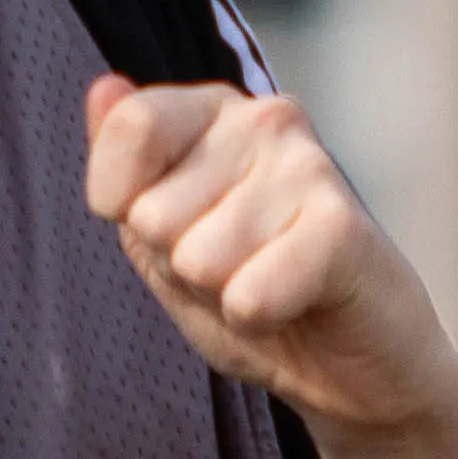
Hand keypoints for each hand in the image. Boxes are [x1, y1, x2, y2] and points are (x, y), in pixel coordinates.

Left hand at [82, 77, 457, 450]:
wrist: (355, 369)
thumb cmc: (257, 296)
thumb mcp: (165, 239)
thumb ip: (127, 168)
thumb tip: (103, 89)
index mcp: (216, 113)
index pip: (130, 128)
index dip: (121, 203)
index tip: (169, 232)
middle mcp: (265, 120)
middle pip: (153, 211)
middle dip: (180, 266)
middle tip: (238, 271)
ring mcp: (308, 167)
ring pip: (196, 260)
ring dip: (224, 296)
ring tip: (271, 286)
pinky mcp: (342, 226)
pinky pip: (248, 294)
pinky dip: (259, 319)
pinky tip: (297, 305)